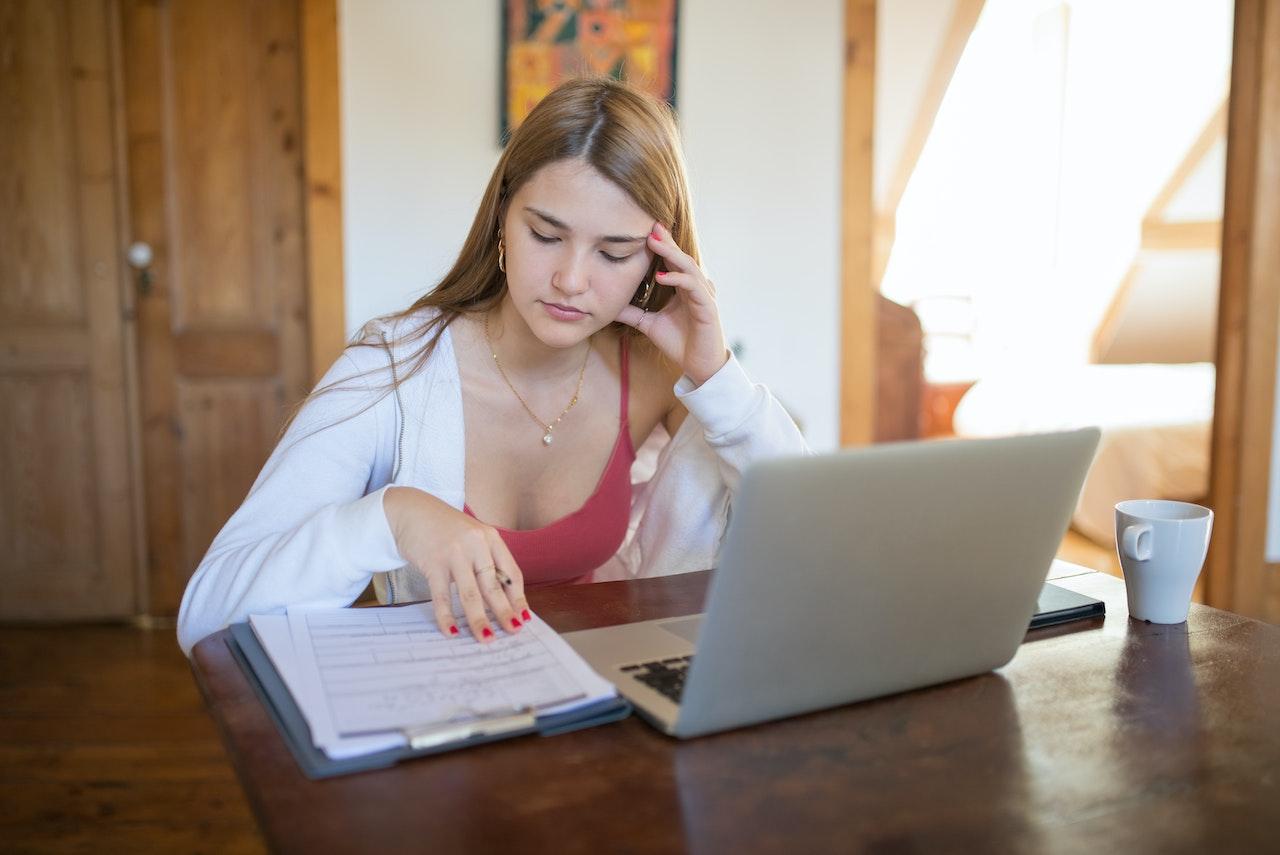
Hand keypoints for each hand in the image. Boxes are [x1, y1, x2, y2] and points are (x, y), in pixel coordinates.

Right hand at [383, 487, 529, 643]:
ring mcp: (455, 552)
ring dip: (479, 619)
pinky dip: (447, 616)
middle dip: (504, 612)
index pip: (512, 573)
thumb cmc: (446, 530)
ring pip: (471, 593)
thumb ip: (486, 561)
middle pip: (494, 585)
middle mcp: (476, 544)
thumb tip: (501, 600)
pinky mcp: (433, 562)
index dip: (518, 598)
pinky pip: (441, 595)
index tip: (523, 618)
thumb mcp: (473, 538)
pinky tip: (452, 631)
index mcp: (491, 538)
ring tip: (486, 638)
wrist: (411, 511)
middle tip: (513, 632)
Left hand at [615, 223, 728, 385]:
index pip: (672, 260)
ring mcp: (704, 295)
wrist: (698, 367)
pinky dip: (678, 279)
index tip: (644, 229)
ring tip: (654, 242)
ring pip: (688, 267)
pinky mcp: (708, 308)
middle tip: (651, 224)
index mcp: (683, 288)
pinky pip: (694, 288)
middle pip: (681, 257)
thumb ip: (632, 312)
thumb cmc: (680, 343)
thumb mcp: (648, 324)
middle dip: (666, 241)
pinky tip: (661, 276)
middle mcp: (695, 287)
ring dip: (671, 254)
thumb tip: (609, 305)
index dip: (660, 245)